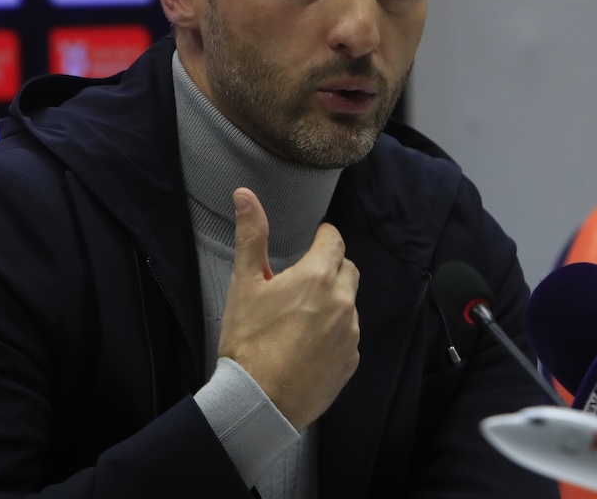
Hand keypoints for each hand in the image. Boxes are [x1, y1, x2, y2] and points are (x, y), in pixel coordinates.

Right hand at [217, 187, 360, 430]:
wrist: (258, 401)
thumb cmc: (248, 340)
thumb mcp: (244, 284)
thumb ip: (251, 236)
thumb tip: (245, 195)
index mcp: (318, 277)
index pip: (334, 240)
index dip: (324, 237)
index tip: (314, 240)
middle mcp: (343, 302)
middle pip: (348, 269)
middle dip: (331, 267)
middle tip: (304, 279)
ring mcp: (351, 334)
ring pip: (350, 304)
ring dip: (334, 301)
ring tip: (302, 316)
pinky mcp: (351, 362)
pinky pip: (349, 336)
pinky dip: (335, 333)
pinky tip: (308, 344)